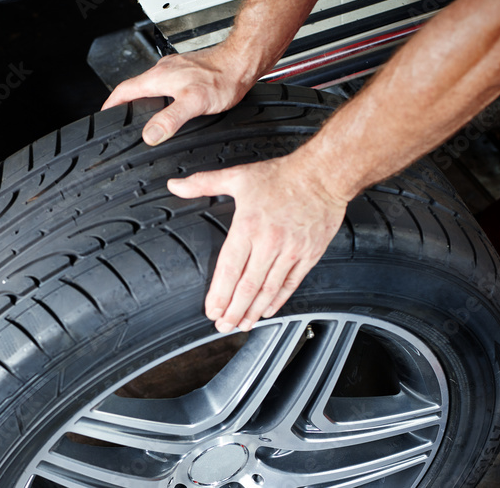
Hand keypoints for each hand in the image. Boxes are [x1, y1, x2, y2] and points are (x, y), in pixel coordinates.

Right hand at [102, 47, 260, 145]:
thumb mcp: (194, 103)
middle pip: (134, 88)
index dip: (111, 105)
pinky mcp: (188, 71)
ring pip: (150, 85)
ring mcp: (176, 69)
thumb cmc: (222, 78)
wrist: (242, 63)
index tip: (104, 116)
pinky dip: (161, 95)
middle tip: (123, 119)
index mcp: (158, 77)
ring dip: (143, 99)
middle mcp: (164, 70)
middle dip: (125, 104)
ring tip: (143, 115)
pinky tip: (171, 103)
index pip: (123, 90)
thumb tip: (149, 134)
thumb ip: (169, 119)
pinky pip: (166, 83)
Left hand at [168, 156, 348, 332]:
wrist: (324, 174)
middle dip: (233, 310)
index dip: (219, 294)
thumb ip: (203, 183)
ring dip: (253, 310)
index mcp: (249, 226)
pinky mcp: (309, 254)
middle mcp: (270, 242)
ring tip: (242, 324)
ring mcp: (291, 251)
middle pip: (248, 286)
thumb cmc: (281, 176)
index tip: (211, 310)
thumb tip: (175, 186)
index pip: (229, 269)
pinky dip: (279, 300)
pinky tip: (267, 310)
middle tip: (223, 326)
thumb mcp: (237, 176)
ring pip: (269, 289)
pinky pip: (291, 283)